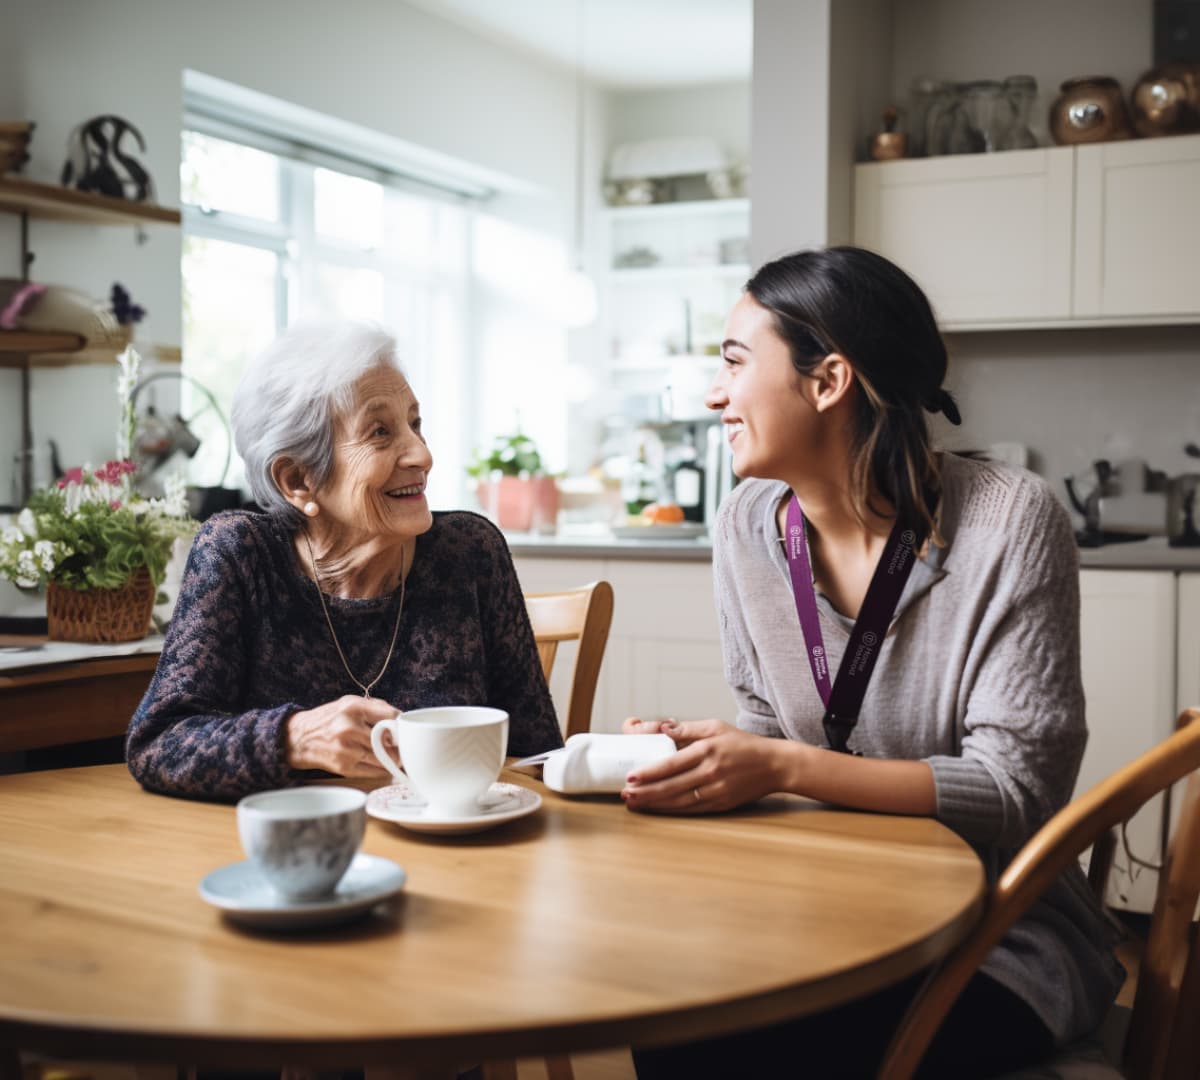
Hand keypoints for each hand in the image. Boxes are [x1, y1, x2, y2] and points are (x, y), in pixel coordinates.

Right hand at [284, 695, 398, 776]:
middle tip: (405, 746)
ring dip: (393, 759)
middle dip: (400, 745)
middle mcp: (349, 728)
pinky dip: (382, 769)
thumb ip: (375, 707)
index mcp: (353, 708)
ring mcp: (346, 749)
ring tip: (396, 757)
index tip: (405, 729)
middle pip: (389, 740)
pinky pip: (373, 771)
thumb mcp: (349, 703)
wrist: (299, 738)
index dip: (401, 724)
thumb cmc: (328, 719)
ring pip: (383, 757)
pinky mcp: (344, 766)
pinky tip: (383, 765)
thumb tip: (400, 718)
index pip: (390, 716)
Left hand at [621, 718, 785, 813]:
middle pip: (671, 786)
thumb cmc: (742, 744)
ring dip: (654, 804)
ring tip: (634, 803)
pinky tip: (657, 809)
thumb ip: (687, 729)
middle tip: (625, 794)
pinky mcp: (721, 804)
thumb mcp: (716, 727)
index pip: (672, 764)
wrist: (774, 765)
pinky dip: (671, 811)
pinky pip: (691, 810)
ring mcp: (716, 791)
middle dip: (645, 792)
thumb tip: (662, 728)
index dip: (650, 772)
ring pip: (679, 802)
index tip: (630, 776)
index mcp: (707, 750)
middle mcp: (710, 772)